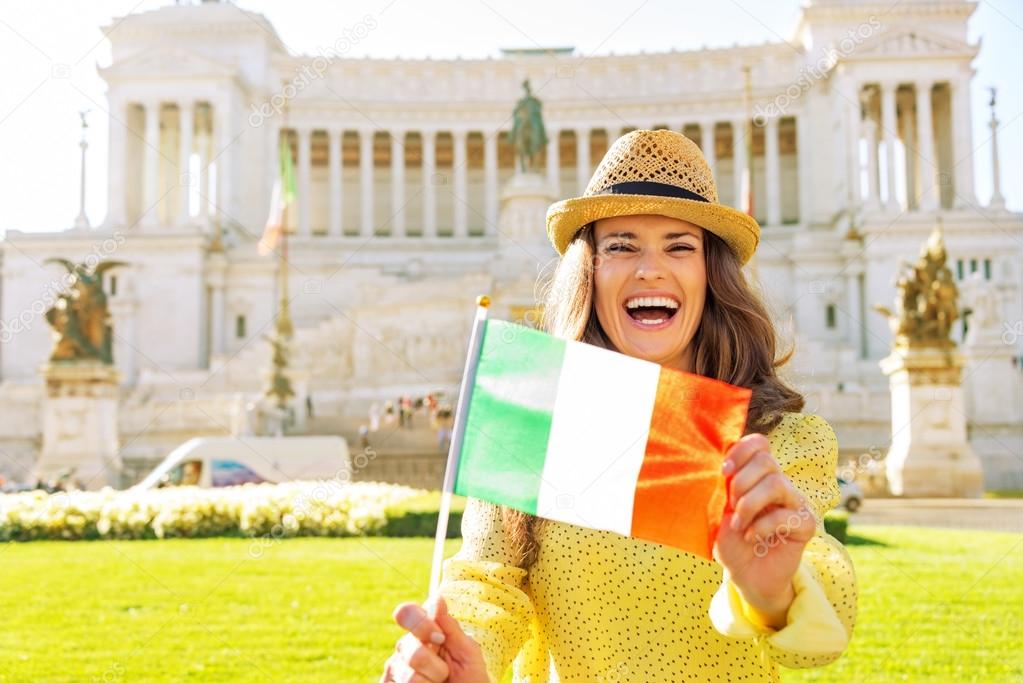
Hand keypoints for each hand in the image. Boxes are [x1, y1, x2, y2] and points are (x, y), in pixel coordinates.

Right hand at [381, 596, 489, 682]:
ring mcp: (395, 668)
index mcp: (423, 630)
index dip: (421, 623)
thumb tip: (437, 599)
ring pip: (408, 676)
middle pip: (410, 648)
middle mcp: (405, 647)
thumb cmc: (469, 677)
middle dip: (436, 665)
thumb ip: (450, 627)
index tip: (439, 637)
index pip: (406, 612)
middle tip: (446, 673)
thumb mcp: (467, 652)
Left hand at [713, 434, 814, 626]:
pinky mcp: (806, 525)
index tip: (723, 471)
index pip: (759, 444)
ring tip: (739, 524)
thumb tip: (724, 470)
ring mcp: (794, 503)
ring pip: (777, 483)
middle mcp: (779, 484)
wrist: (746, 576)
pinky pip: (786, 515)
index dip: (741, 451)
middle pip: (767, 460)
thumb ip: (723, 490)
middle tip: (731, 505)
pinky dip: (762, 526)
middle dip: (742, 482)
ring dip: (750, 504)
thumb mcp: (720, 513)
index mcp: (757, 475)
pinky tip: (751, 537)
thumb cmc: (731, 542)